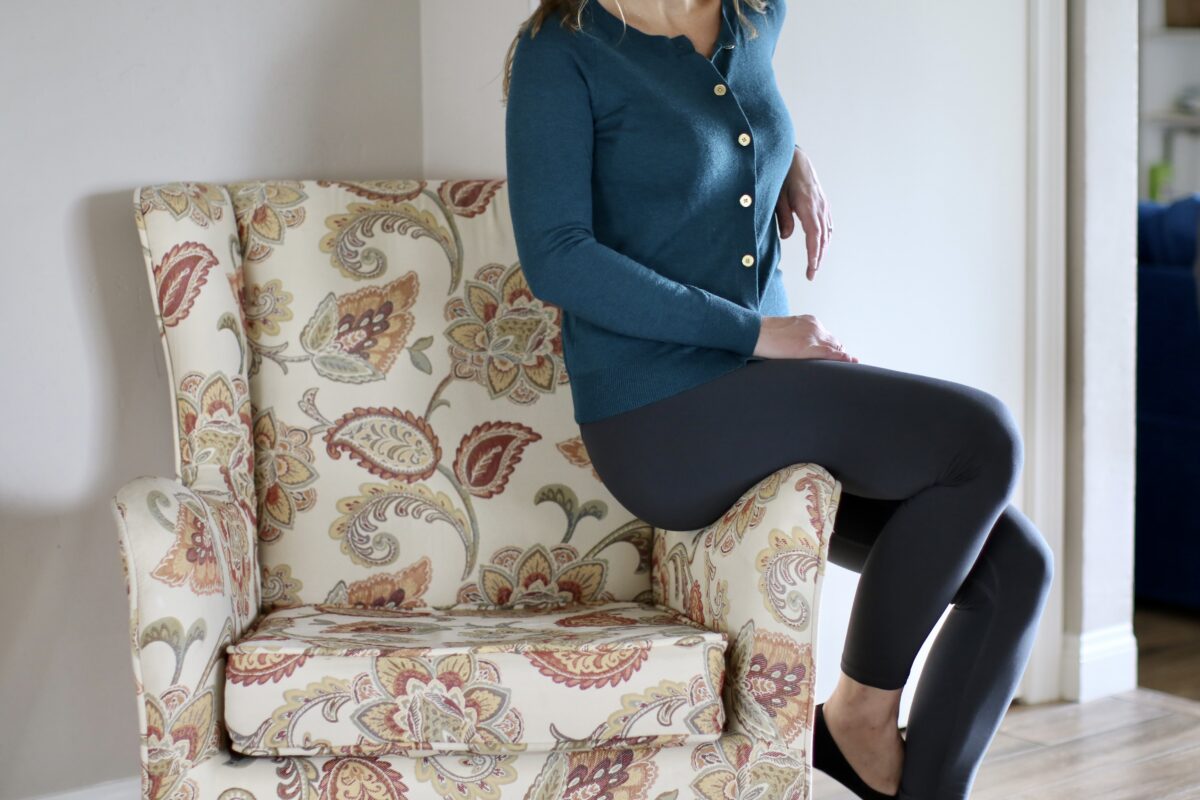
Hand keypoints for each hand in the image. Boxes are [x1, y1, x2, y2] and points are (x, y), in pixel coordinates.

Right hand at [753, 314, 857, 361]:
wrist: (755, 332)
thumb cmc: (764, 335)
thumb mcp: (786, 331)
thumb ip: (798, 337)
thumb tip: (798, 350)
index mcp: (810, 321)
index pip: (828, 337)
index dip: (834, 349)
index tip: (838, 357)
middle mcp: (815, 327)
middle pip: (835, 343)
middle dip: (839, 355)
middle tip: (847, 366)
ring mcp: (812, 336)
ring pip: (835, 348)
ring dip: (841, 359)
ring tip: (848, 368)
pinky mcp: (807, 347)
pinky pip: (829, 353)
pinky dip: (841, 358)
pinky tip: (849, 362)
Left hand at [775, 146, 832, 281]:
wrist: (795, 157)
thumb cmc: (783, 176)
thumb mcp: (777, 196)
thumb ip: (782, 217)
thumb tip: (786, 237)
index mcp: (808, 206)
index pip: (814, 237)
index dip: (813, 255)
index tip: (811, 270)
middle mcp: (820, 207)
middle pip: (823, 238)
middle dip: (818, 257)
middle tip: (811, 274)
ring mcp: (824, 205)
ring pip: (827, 232)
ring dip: (822, 249)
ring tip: (815, 264)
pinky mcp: (823, 203)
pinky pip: (828, 224)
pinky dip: (825, 237)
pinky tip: (821, 244)